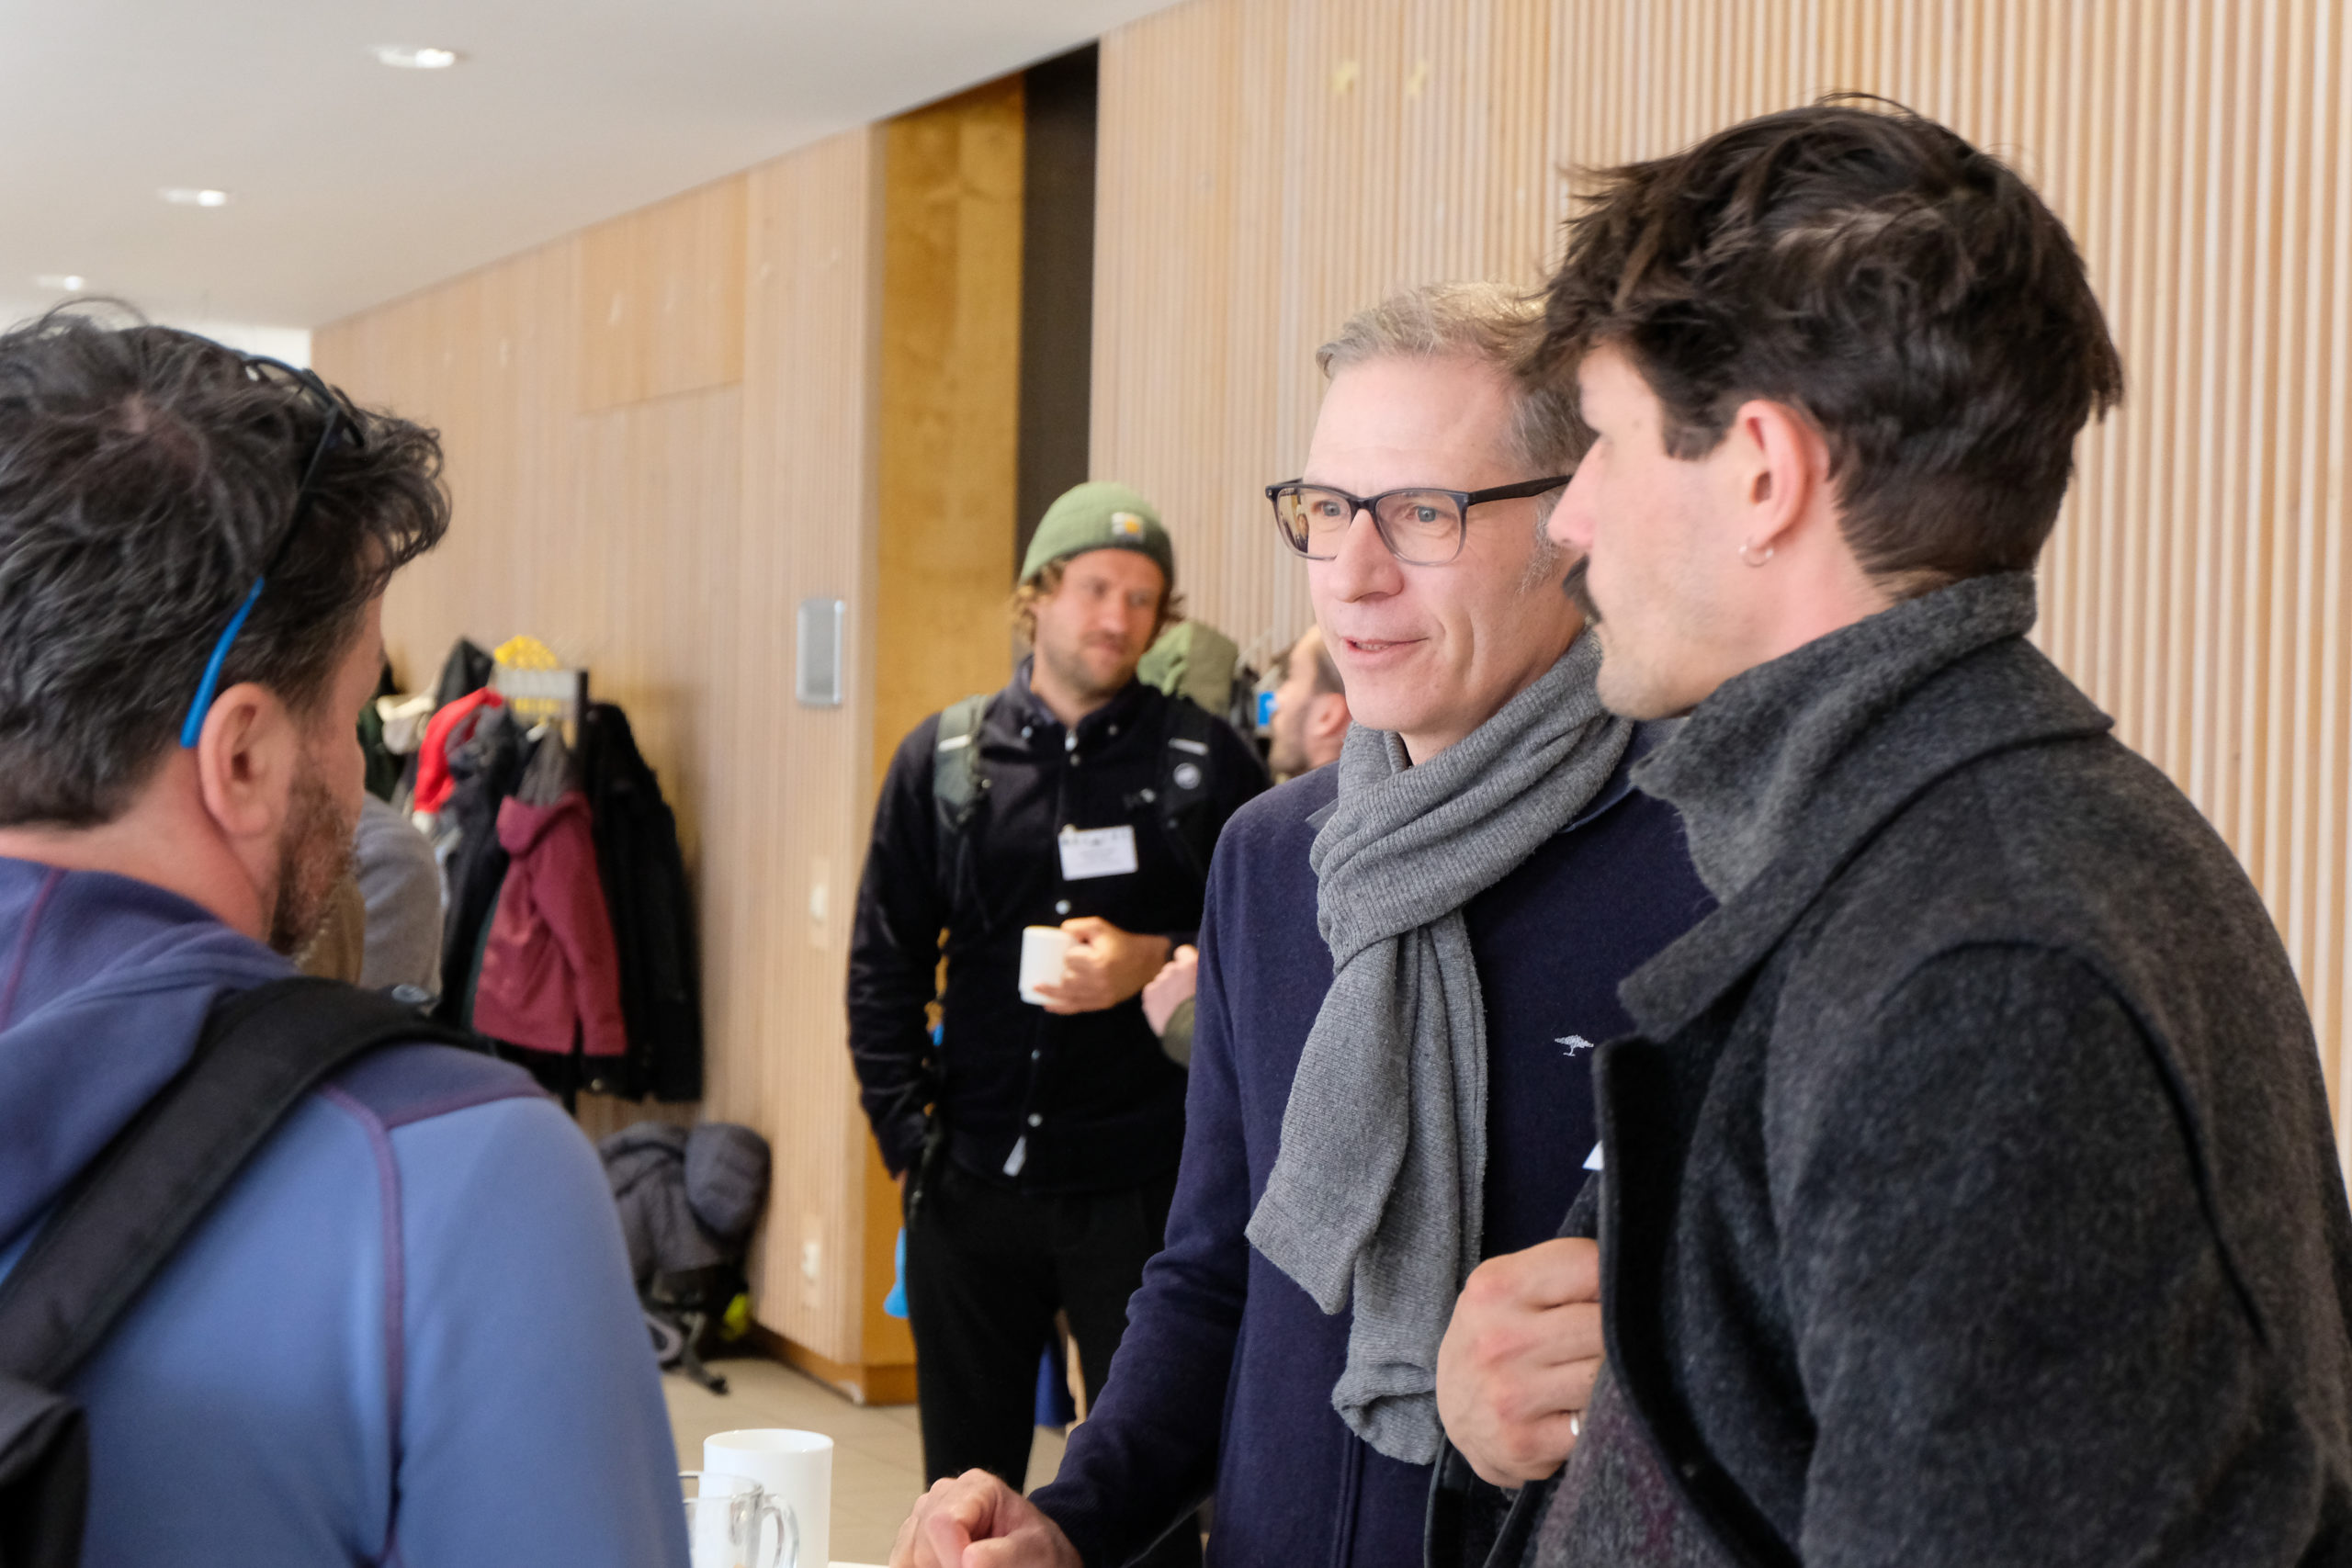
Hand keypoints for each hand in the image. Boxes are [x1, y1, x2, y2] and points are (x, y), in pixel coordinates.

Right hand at [889, 1471, 1080, 1567]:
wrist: (1032, 1555)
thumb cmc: (1035, 1548)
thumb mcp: (1035, 1550)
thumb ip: (1007, 1555)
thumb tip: (969, 1559)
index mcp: (976, 1488)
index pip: (943, 1522)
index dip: (952, 1557)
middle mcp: (943, 1496)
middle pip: (922, 1544)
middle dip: (946, 1567)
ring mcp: (923, 1518)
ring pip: (906, 1557)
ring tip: (965, 1566)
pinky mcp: (913, 1541)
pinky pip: (902, 1564)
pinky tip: (948, 1567)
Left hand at [1033, 918, 1170, 1014]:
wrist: (1147, 962)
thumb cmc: (1122, 943)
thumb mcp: (1101, 927)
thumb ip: (1079, 926)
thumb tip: (1059, 932)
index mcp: (1098, 961)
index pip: (1070, 960)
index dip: (1066, 956)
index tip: (1068, 953)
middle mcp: (1099, 980)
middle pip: (1067, 980)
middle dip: (1058, 975)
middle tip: (1054, 968)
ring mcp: (1101, 994)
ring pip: (1069, 996)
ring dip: (1050, 994)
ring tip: (1035, 989)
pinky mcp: (1103, 1003)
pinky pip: (1078, 1007)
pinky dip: (1061, 1008)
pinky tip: (1048, 1005)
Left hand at [1140, 945, 1198, 1034]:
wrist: (1189, 1034)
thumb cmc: (1207, 1014)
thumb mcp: (1212, 990)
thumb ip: (1203, 976)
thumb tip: (1197, 970)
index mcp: (1192, 965)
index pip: (1183, 951)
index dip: (1186, 961)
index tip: (1189, 972)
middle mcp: (1174, 969)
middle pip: (1172, 969)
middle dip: (1177, 978)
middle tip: (1185, 996)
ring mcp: (1160, 981)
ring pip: (1162, 981)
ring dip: (1167, 989)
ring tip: (1177, 1007)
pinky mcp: (1149, 993)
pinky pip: (1152, 991)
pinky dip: (1157, 999)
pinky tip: (1167, 1011)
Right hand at [1436, 1236, 1602, 1486]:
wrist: (1453, 1409)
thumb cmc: (1496, 1336)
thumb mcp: (1509, 1288)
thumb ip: (1562, 1275)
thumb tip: (1638, 1279)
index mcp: (1496, 1287)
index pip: (1590, 1267)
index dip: (1613, 1281)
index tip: (1609, 1297)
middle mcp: (1499, 1339)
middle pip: (1604, 1325)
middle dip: (1619, 1333)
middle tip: (1608, 1342)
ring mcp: (1511, 1395)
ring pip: (1606, 1377)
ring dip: (1614, 1379)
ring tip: (1594, 1374)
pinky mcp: (1526, 1444)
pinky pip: (1597, 1424)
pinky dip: (1601, 1418)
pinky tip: (1581, 1410)